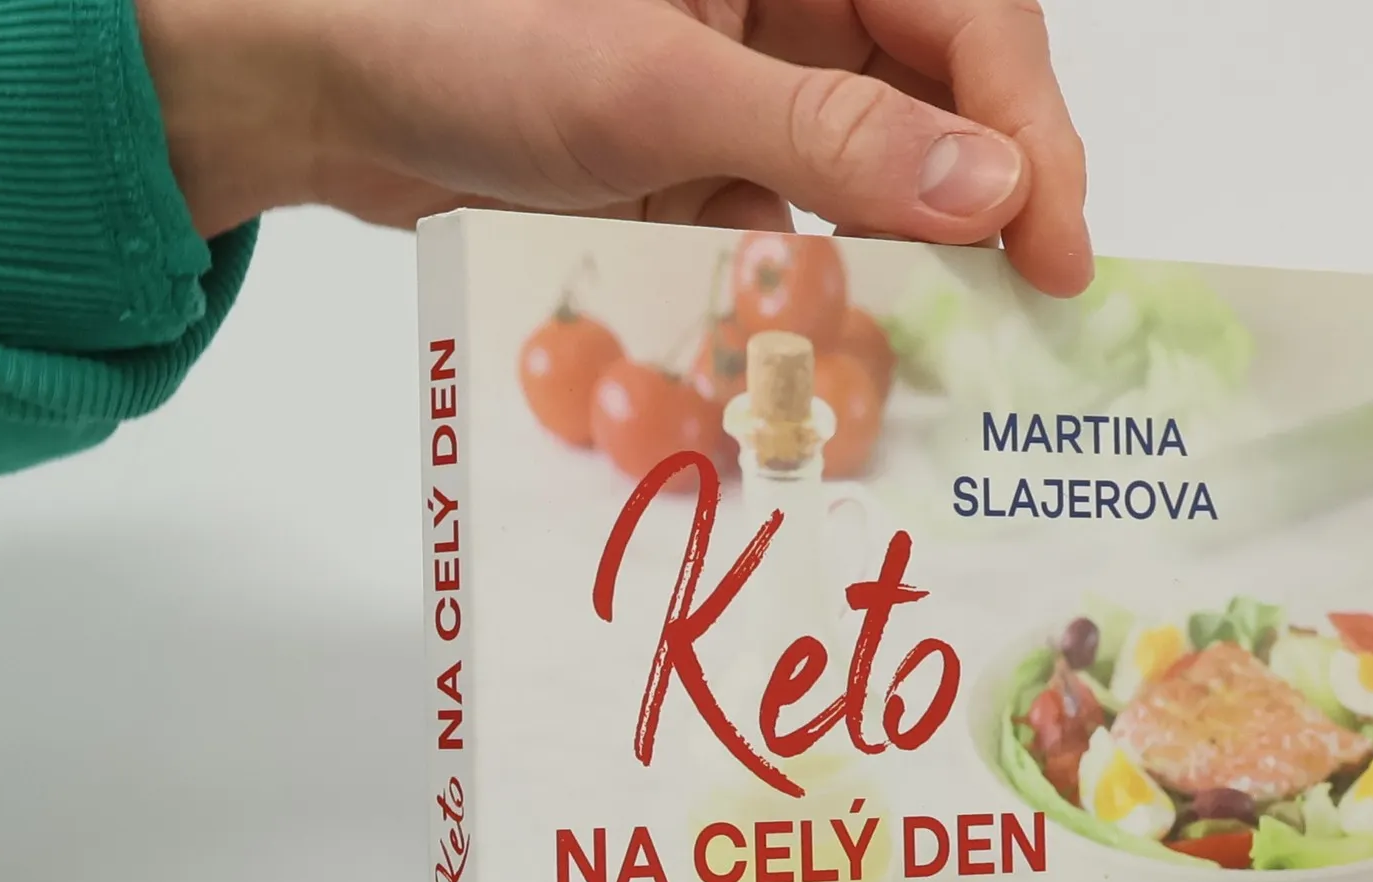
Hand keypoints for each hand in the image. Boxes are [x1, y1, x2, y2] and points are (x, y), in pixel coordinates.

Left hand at [136, 0, 1091, 293]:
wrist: (315, 81)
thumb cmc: (461, 28)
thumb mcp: (658, 85)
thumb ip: (833, 133)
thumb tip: (991, 191)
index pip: (971, 18)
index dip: (1029, 135)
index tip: (1057, 251)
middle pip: (941, 99)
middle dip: (977, 211)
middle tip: (1018, 322)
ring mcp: (748, 73)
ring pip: (872, 173)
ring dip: (892, 264)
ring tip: (922, 357)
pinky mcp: (705, 148)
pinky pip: (790, 219)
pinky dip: (800, 283)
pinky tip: (809, 348)